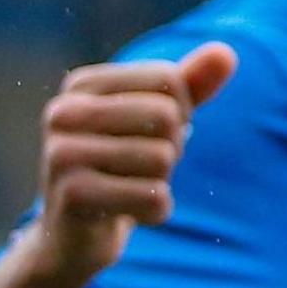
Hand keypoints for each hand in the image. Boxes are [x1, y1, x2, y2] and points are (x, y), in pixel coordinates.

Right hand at [31, 43, 238, 282]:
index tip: (148, 134)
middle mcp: (62, 113)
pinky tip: (126, 212)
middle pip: (166, 116)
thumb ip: (192, 83)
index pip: (169, 80)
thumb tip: (226, 53)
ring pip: (162, 158)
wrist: (76, 234)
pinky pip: (155, 196)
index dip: (179, 112)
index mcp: (81, 85)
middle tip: (139, 167)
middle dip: (171, 148)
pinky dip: (156, 210)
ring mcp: (60, 154)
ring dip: (161, 180)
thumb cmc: (123, 165)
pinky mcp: (72, 196)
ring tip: (129, 187)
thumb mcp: (159, 119)